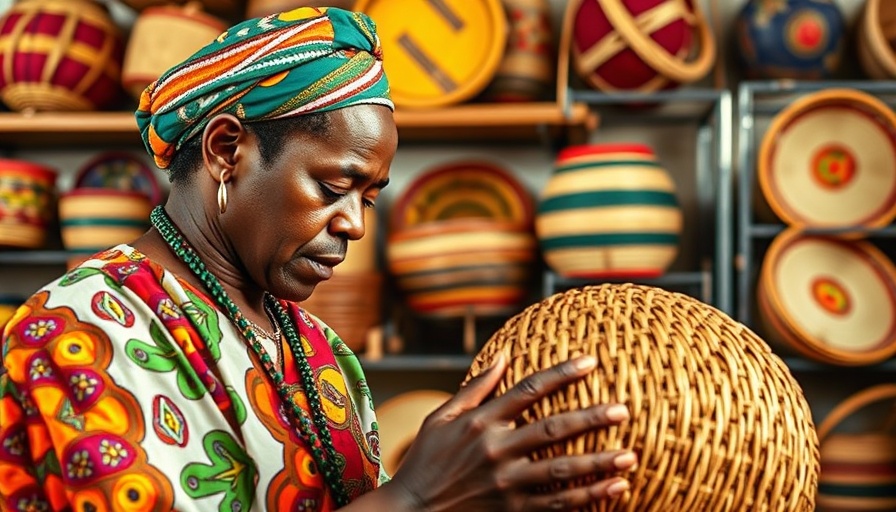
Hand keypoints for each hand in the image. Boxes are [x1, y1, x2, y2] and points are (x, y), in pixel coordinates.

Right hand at [385, 355, 636, 511]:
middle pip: (552, 429)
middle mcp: (495, 449)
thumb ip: (475, 388)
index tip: (591, 362)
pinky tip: (614, 488)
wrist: (411, 511)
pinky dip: (588, 497)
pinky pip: (557, 504)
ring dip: (598, 463)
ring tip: (630, 455)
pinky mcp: (511, 510)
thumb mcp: (441, 418)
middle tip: (622, 409)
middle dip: (591, 418)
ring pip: (561, 470)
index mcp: (480, 421)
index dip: (562, 374)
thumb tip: (504, 356)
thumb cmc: (426, 459)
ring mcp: (505, 483)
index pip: (528, 390)